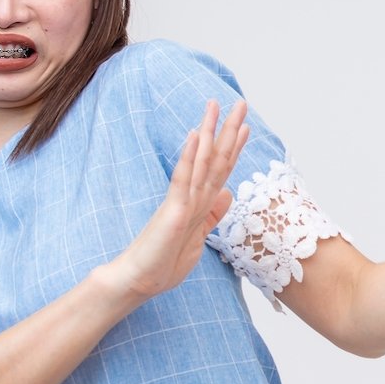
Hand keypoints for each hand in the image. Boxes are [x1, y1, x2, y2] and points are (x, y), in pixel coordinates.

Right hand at [108, 100, 250, 302]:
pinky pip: (184, 179)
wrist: (139, 281)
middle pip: (214, 157)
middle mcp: (192, 195)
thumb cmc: (163, 262)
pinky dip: (191, 157)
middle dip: (228, 129)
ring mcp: (182, 200)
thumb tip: (227, 194)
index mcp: (200, 202)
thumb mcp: (198, 236)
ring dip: (209, 132)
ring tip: (216, 106)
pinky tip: (196, 135)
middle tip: (241, 102)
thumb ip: (212, 214)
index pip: (221, 169)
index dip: (234, 147)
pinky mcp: (174, 210)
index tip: (245, 126)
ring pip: (199, 160)